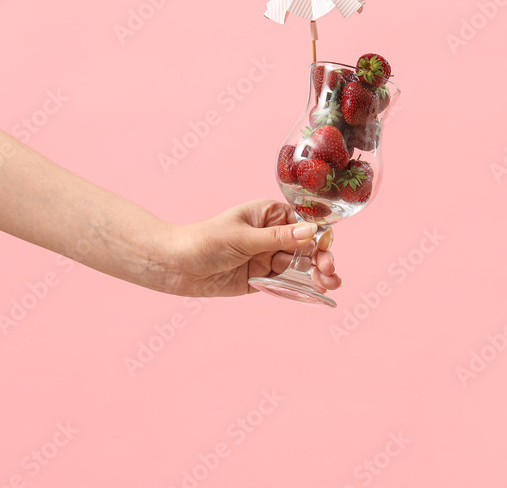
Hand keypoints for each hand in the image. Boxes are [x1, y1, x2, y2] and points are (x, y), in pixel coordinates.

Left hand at [158, 200, 339, 296]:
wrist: (176, 266)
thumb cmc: (204, 241)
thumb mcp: (243, 237)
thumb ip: (278, 238)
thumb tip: (311, 231)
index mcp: (269, 215)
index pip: (303, 222)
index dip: (319, 235)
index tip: (326, 249)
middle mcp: (272, 235)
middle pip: (307, 246)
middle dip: (321, 258)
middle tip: (329, 272)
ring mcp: (268, 257)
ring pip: (300, 265)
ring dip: (317, 274)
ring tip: (330, 285)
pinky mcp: (262, 278)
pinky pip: (287, 282)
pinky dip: (302, 287)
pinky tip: (316, 291)